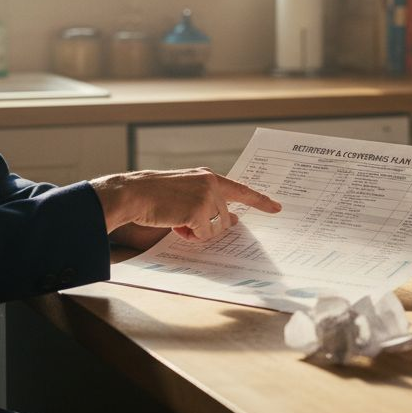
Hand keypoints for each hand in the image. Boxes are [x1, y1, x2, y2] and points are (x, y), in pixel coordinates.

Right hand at [91, 167, 281, 242]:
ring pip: (216, 228)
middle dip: (208, 227)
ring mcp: (207, 196)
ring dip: (198, 232)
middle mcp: (211, 183)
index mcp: (208, 176)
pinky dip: (190, 236)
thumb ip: (209, 202)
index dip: (260, 200)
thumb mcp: (187, 193)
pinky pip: (203, 235)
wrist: (134, 193)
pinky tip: (175, 225)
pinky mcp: (199, 210)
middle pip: (226, 219)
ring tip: (177, 221)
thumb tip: (233, 220)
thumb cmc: (156, 196)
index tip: (277, 207)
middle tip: (184, 222)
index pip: (241, 189)